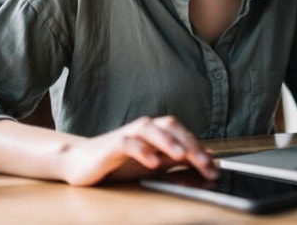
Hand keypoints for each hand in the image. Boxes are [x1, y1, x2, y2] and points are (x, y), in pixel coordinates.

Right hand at [61, 116, 218, 185]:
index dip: (200, 149)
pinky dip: (141, 150)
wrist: (83, 163)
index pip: (183, 134)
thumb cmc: (120, 163)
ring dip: (167, 141)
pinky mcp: (111, 145)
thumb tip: (207, 158)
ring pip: (149, 129)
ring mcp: (128, 134)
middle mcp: (144, 128)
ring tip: (180, 155)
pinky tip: (152, 162)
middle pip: (170, 126)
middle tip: (204, 162)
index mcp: (157, 131)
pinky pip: (127, 143)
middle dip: (189, 143)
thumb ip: (178, 159)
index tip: (214, 169)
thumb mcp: (155, 163)